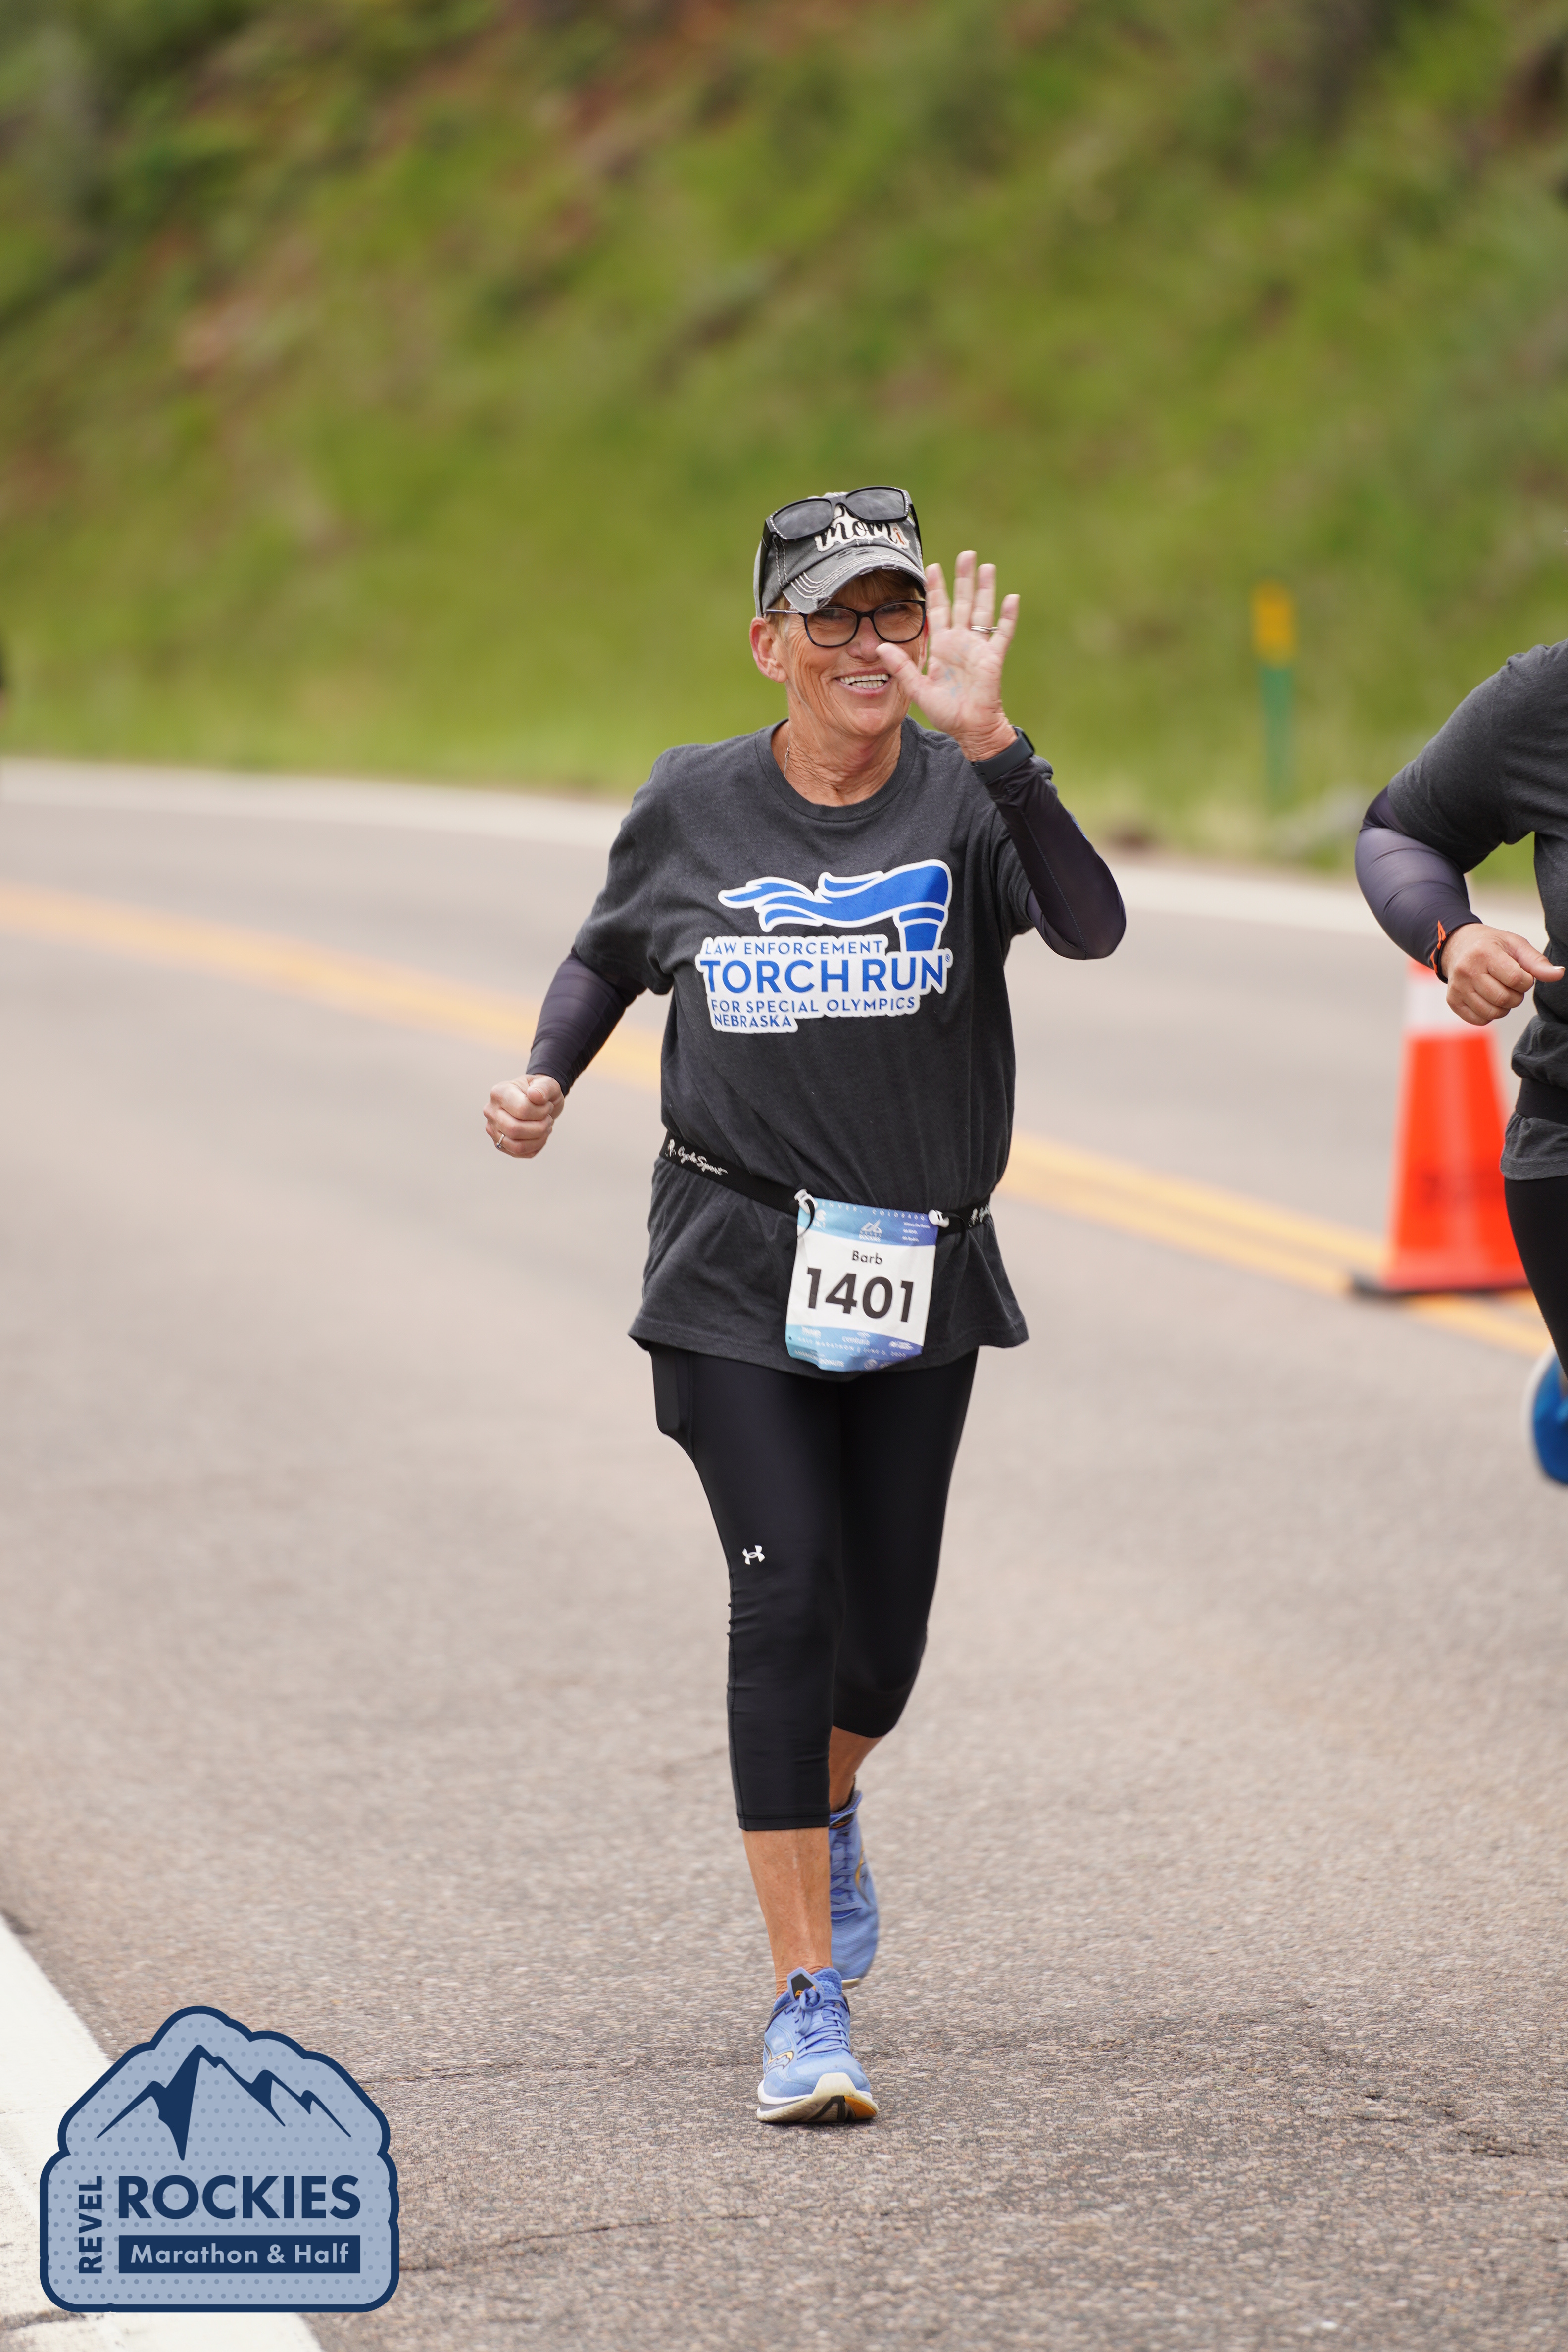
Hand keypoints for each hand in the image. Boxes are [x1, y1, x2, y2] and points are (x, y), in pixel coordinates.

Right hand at [485, 1074, 562, 1157]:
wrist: (536, 1100)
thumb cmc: (540, 1091)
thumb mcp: (547, 1083)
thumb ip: (544, 1087)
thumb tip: (535, 1095)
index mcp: (499, 1092)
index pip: (522, 1109)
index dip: (542, 1111)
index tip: (548, 1106)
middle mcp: (491, 1111)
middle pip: (515, 1129)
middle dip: (540, 1127)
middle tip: (548, 1119)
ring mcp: (493, 1129)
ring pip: (516, 1146)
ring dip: (538, 1139)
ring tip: (545, 1128)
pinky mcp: (499, 1143)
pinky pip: (519, 1152)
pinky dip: (535, 1147)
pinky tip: (540, 1136)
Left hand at [875, 550, 1018, 763]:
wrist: (969, 729)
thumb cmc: (946, 711)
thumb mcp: (918, 689)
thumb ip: (901, 667)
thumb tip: (880, 647)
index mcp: (943, 646)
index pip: (938, 610)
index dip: (936, 590)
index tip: (932, 567)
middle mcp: (961, 642)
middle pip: (963, 603)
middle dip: (963, 579)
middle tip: (965, 554)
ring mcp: (979, 648)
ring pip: (983, 611)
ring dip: (985, 590)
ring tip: (986, 567)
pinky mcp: (993, 658)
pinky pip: (1002, 634)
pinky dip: (1007, 618)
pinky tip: (1011, 599)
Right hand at [1440, 924, 1563, 1024]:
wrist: (1458, 945)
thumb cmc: (1491, 945)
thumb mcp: (1515, 946)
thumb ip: (1537, 962)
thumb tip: (1558, 974)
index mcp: (1484, 953)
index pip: (1515, 979)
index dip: (1526, 981)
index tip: (1521, 974)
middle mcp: (1467, 971)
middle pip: (1504, 999)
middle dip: (1516, 995)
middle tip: (1511, 984)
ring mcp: (1457, 988)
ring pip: (1493, 1012)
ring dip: (1504, 1007)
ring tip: (1500, 991)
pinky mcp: (1453, 1001)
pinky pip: (1479, 1020)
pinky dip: (1490, 1014)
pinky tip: (1488, 999)